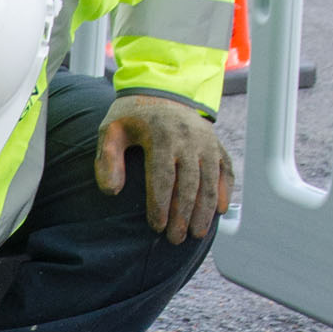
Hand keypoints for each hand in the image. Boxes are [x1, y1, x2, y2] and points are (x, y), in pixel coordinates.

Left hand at [94, 95, 233, 244]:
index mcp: (161, 136)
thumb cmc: (131, 117)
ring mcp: (206, 141)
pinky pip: (225, 168)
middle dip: (183, 214)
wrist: (161, 91)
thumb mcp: (111, 130)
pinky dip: (225, 190)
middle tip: (175, 239)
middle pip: (189, 183)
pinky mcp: (216, 144)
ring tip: (197, 234)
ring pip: (210, 180)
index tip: (156, 226)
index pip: (163, 176)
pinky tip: (221, 211)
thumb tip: (111, 191)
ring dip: (205, 209)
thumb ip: (106, 159)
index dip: (160, 204)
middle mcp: (188, 139)